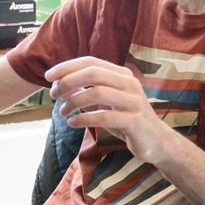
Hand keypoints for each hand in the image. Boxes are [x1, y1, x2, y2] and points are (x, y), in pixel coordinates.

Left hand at [45, 57, 172, 163]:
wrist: (156, 141)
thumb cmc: (127, 119)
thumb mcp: (107, 102)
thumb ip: (87, 91)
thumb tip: (60, 86)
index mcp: (122, 74)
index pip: (91, 62)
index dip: (68, 67)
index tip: (48, 76)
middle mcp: (129, 83)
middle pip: (93, 74)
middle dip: (68, 81)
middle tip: (53, 94)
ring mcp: (133, 101)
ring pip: (97, 93)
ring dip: (74, 102)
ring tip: (62, 112)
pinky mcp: (134, 121)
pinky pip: (104, 116)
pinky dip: (84, 118)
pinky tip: (73, 123)